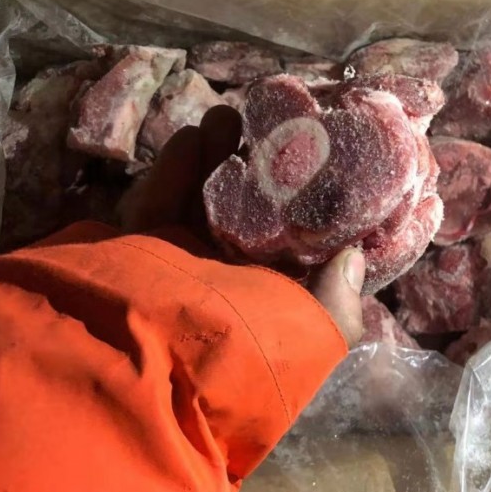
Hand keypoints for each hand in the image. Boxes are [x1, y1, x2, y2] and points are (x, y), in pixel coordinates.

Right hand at [119, 106, 362, 346]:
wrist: (144, 375)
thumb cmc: (240, 352)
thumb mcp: (309, 337)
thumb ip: (336, 304)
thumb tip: (352, 259)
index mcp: (267, 305)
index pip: (290, 249)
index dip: (303, 208)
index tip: (315, 163)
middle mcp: (226, 286)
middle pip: (246, 215)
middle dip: (257, 171)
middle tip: (270, 127)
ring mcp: (180, 269)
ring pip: (202, 203)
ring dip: (216, 159)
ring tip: (230, 116)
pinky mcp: (138, 254)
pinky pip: (158, 205)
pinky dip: (175, 172)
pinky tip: (192, 136)